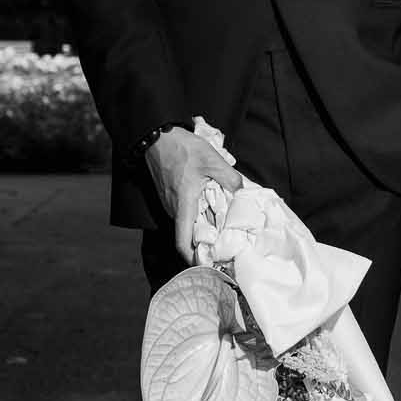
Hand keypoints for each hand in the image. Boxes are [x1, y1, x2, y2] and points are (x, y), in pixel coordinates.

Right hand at [144, 126, 242, 262]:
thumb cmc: (182, 148)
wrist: (157, 136)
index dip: (192, 258)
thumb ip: (229, 177)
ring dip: (201, 227)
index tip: (209, 264)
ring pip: (186, 223)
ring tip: (221, 226)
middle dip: (204, 243)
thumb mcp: (212, 160)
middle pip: (188, 235)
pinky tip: (210, 207)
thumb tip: (242, 191)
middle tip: (225, 245)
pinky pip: (184, 212)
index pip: (182, 243)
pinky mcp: (169, 195)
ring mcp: (169, 202)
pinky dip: (196, 215)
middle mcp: (174, 209)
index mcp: (183, 206)